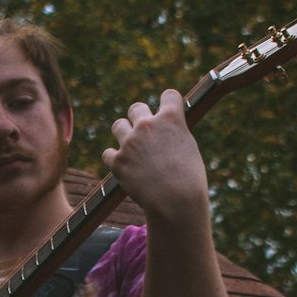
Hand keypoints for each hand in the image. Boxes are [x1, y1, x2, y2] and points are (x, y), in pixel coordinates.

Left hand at [102, 89, 207, 225]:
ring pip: (118, 125)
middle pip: (136, 107)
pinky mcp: (117, 161)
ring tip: (133, 150)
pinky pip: (108, 153)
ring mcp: (130, 142)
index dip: (168, 104)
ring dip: (124, 134)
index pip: (168, 95)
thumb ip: (174, 133)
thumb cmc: (189, 179)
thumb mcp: (188, 148)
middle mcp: (147, 125)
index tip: (167, 113)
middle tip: (146, 136)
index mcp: (171, 118)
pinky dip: (114, 159)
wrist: (176, 202)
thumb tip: (165, 130)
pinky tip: (123, 166)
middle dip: (140, 119)